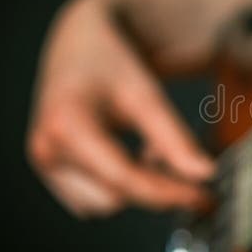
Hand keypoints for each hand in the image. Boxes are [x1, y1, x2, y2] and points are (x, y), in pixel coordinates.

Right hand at [27, 0, 213, 217]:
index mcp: (67, 126)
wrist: (79, 46)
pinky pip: (93, 201)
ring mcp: (46, 164)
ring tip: (149, 151)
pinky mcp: (53, 173)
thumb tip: (205, 175)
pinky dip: (119, 187)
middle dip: (153, 188)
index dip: (168, 192)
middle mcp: (47, 151)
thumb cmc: (110, 64)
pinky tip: (131, 157)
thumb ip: (174, 138)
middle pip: (115, 198)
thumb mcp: (146, 94)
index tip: (204, 197)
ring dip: (134, 188)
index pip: (123, 178)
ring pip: (103, 205)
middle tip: (187, 169)